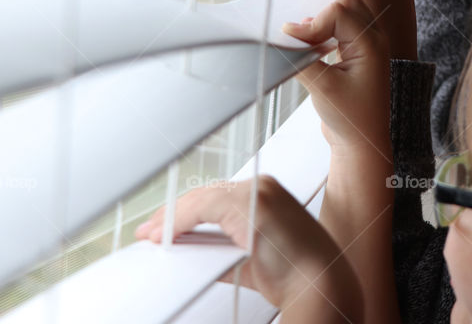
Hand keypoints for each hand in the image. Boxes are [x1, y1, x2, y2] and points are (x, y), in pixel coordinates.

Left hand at [135, 176, 361, 321]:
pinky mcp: (251, 205)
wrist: (321, 283)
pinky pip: (204, 208)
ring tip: (154, 234)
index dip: (184, 211)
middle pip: (204, 194)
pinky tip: (168, 235)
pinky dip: (181, 221)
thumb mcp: (249, 255)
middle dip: (172, 215)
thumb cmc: (294, 273)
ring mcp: (257, 192)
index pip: (215, 195)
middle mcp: (262, 186)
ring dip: (173, 218)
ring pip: (201, 198)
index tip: (164, 227)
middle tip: (150, 232)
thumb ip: (222, 246)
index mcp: (266, 192)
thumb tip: (191, 247)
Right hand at [282, 0, 391, 151]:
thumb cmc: (350, 119)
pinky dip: (325, 30)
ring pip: (345, 10)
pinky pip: (343, 25)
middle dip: (320, 15)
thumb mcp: (321, 86)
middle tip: (303, 39)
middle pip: (346, 2)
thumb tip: (283, 35)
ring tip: (308, 43)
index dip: (311, 23)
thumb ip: (301, 57)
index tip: (291, 39)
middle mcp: (374, 38)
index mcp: (371, 44)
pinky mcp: (358, 51)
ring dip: (323, 21)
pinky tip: (314, 48)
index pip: (338, 12)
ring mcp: (368, 44)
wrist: (362, 143)